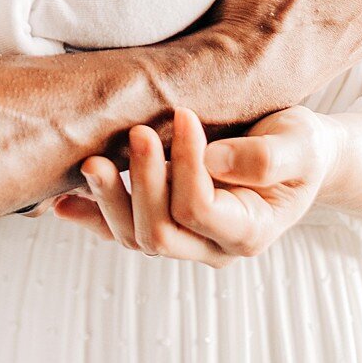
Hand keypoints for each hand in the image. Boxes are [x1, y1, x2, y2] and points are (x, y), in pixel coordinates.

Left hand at [53, 106, 344, 265]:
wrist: (297, 154)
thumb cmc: (301, 145)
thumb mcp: (299, 144)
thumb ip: (264, 158)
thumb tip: (211, 161)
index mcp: (249, 231)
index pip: (202, 210)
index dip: (188, 167)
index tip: (187, 116)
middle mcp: (212, 246)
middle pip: (161, 233)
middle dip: (143, 184)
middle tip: (138, 132)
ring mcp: (185, 239)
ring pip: (135, 237)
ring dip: (110, 200)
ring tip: (91, 162)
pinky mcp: (164, 222)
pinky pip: (119, 231)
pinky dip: (90, 217)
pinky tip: (60, 203)